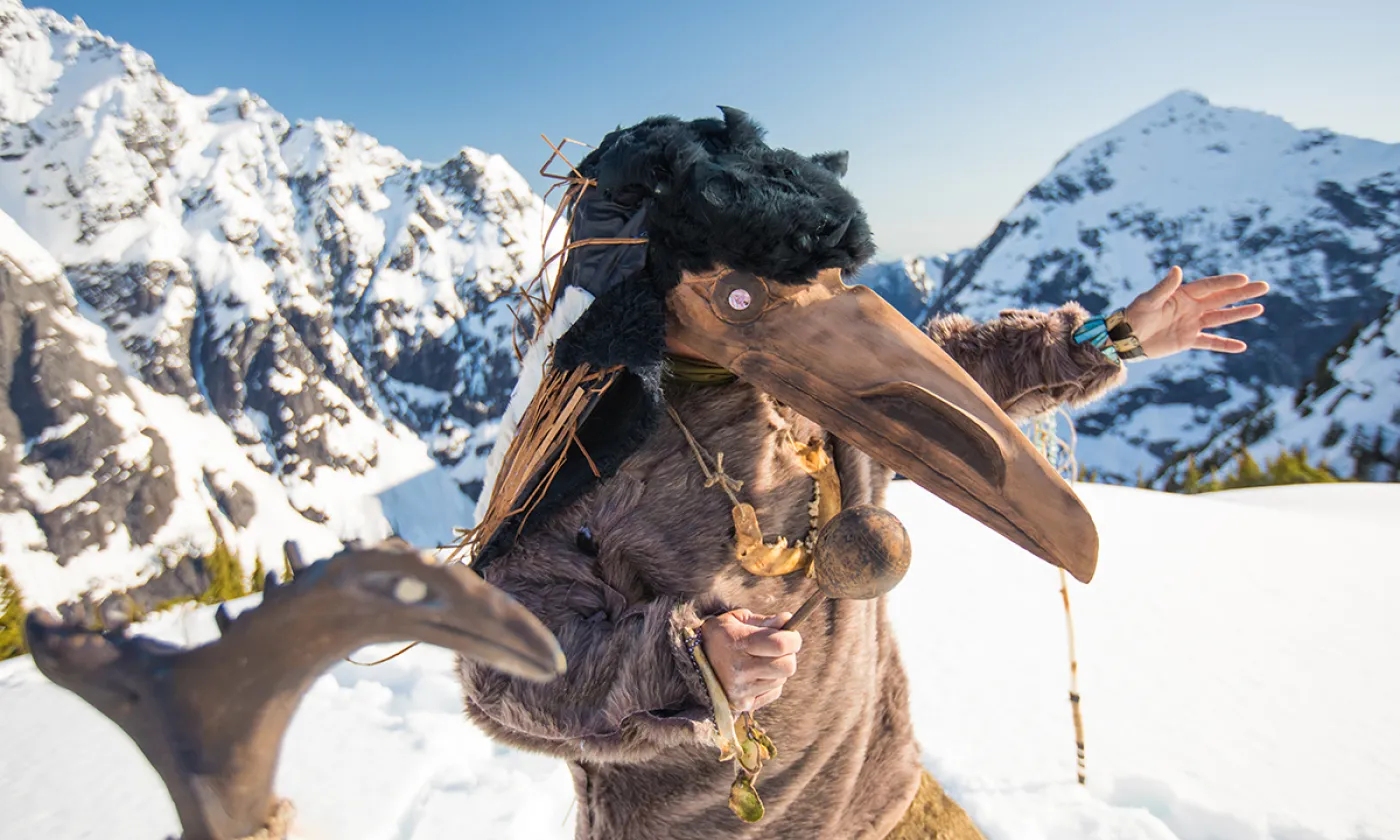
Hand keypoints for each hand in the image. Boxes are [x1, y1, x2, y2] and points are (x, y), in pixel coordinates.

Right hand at [700, 609, 800, 712]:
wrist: (689, 663)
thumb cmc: (718, 636)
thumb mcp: (736, 620)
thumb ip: (764, 621)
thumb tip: (787, 620)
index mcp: (738, 643)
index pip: (781, 644)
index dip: (793, 639)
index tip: (792, 635)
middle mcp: (739, 669)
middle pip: (787, 666)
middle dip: (788, 655)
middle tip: (778, 648)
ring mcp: (741, 690)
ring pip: (781, 679)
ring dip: (777, 669)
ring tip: (759, 661)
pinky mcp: (742, 704)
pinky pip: (773, 693)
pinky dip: (770, 683)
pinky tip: (755, 675)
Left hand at [1123, 266, 1269, 357]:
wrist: (1125, 338)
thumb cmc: (1135, 315)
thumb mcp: (1149, 300)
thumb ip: (1164, 287)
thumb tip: (1177, 269)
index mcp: (1183, 295)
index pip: (1210, 286)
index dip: (1227, 282)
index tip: (1245, 279)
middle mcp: (1191, 307)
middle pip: (1222, 298)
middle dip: (1243, 293)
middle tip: (1264, 286)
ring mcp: (1192, 324)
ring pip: (1221, 318)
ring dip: (1240, 314)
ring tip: (1259, 308)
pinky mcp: (1188, 340)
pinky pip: (1211, 343)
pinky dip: (1225, 345)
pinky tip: (1242, 346)